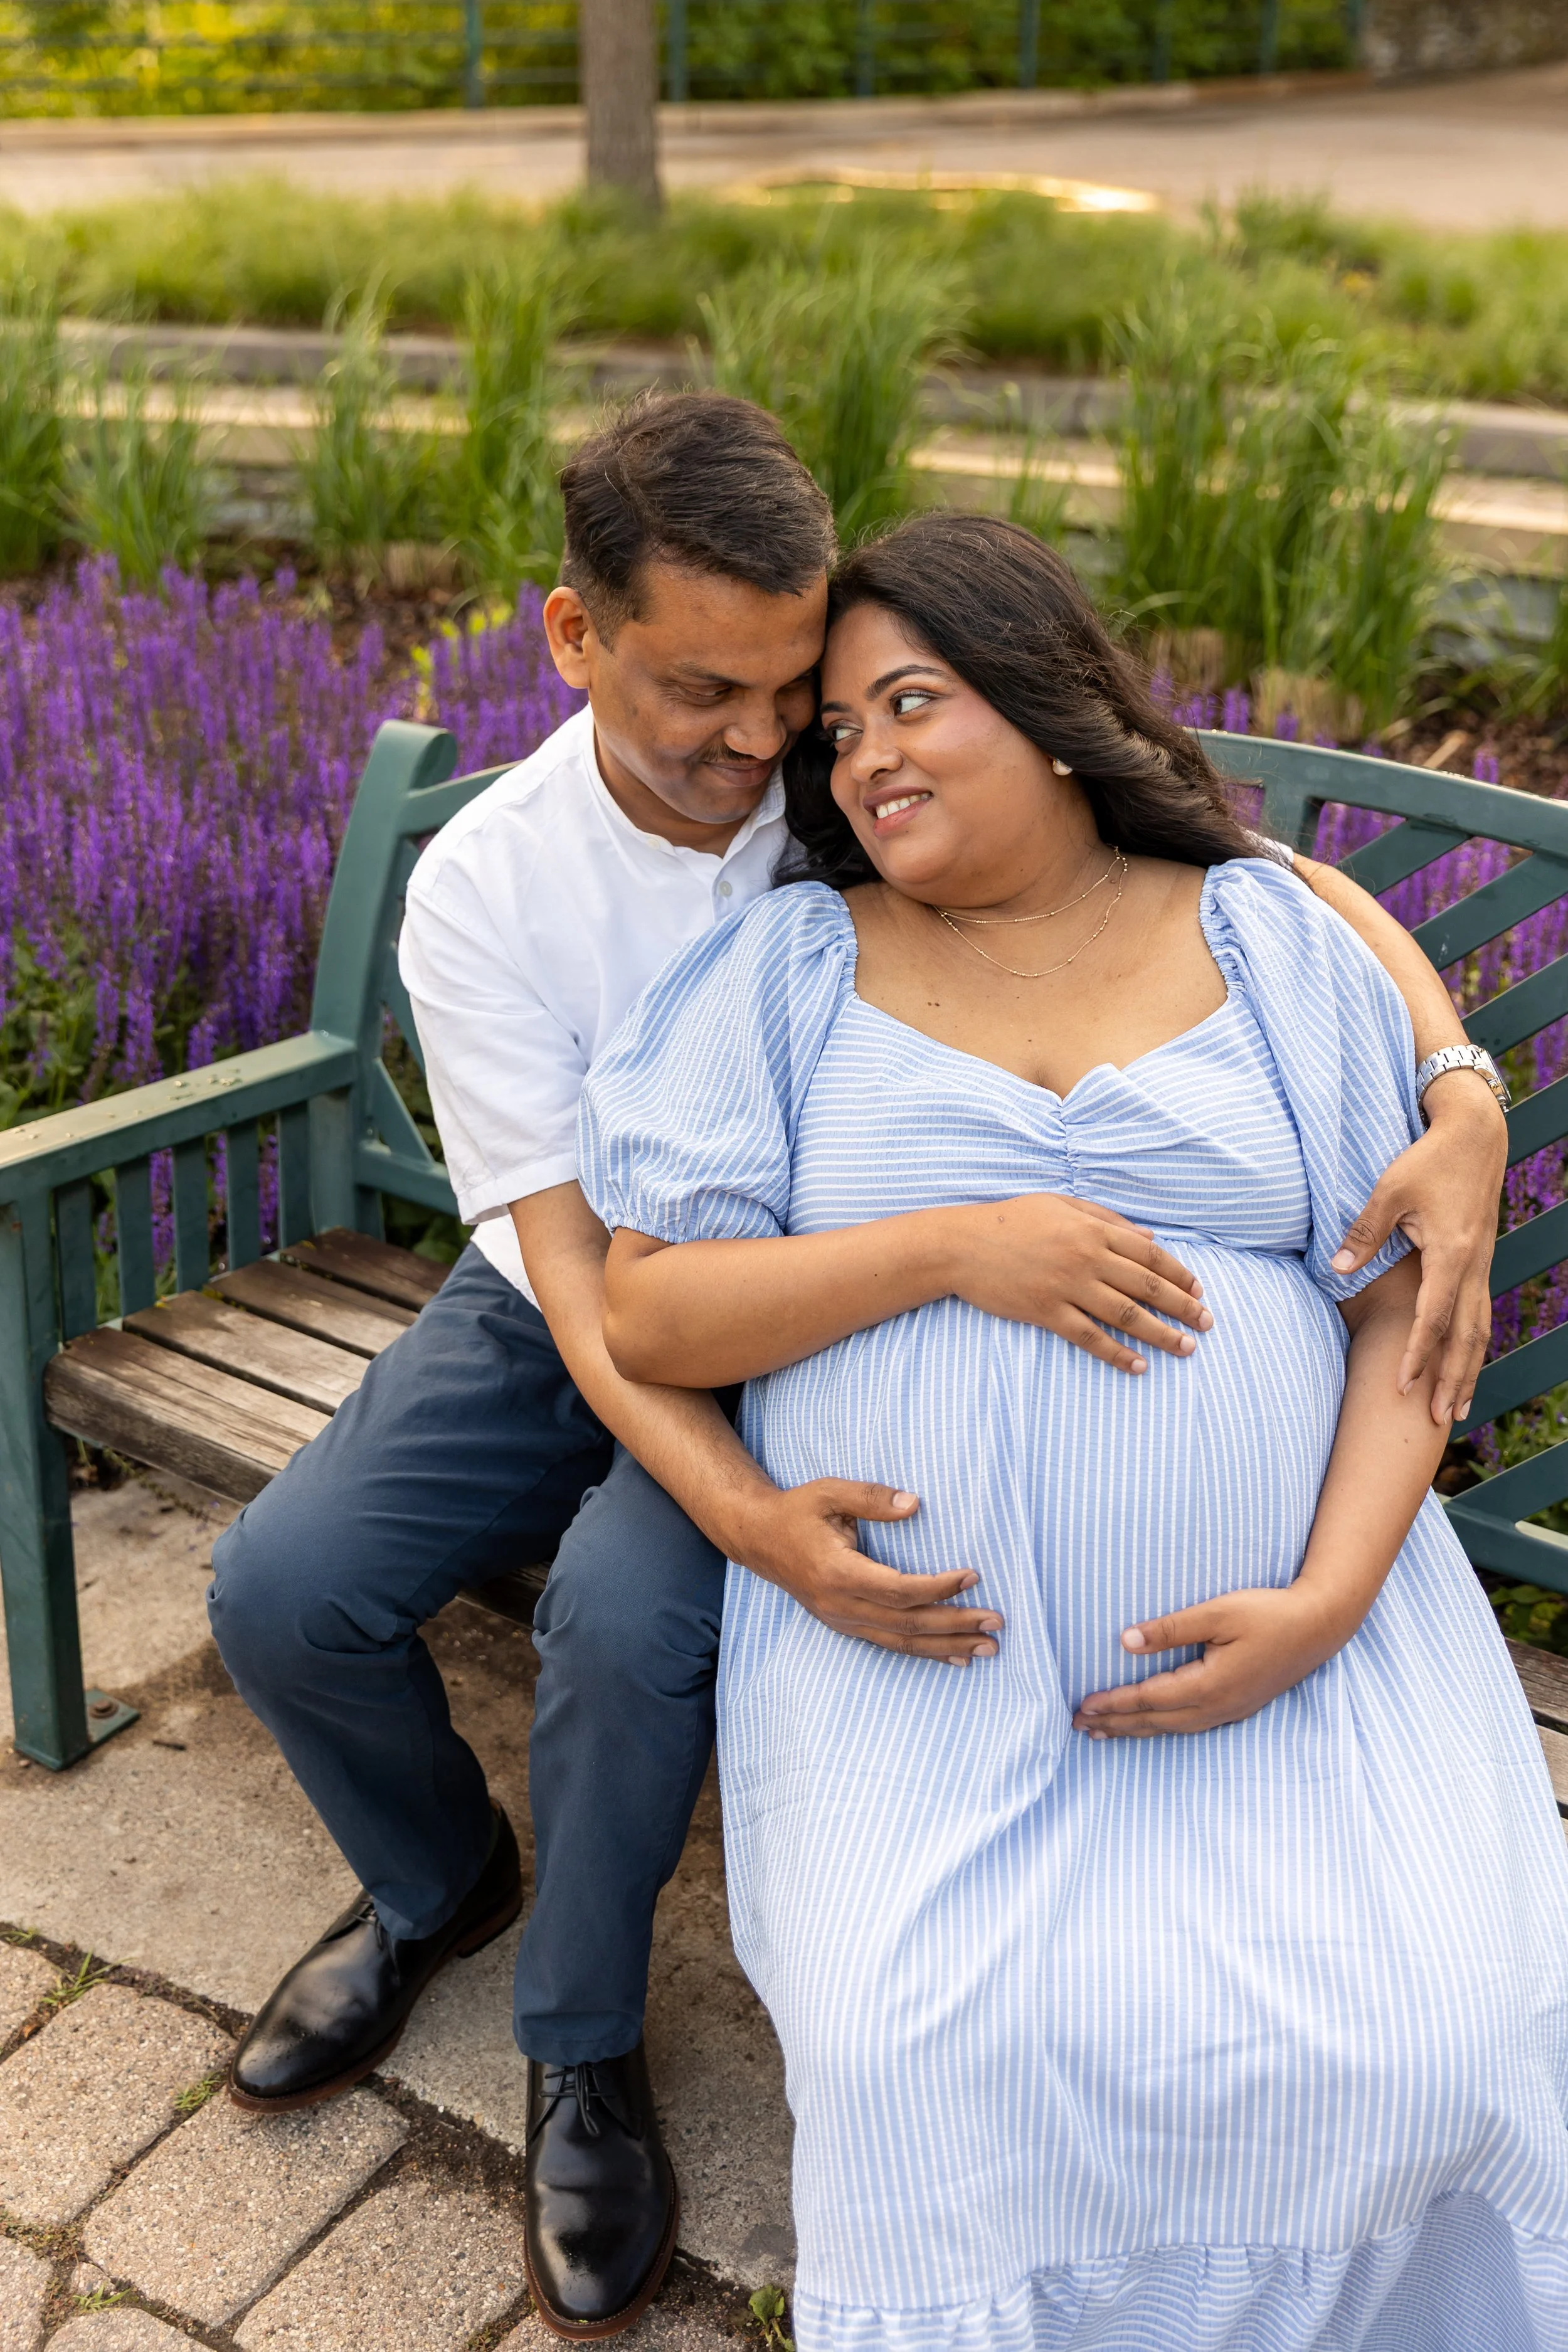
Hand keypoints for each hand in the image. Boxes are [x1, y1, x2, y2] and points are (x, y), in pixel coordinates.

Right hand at [730, 1480, 1003, 1665]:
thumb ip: (871, 1498)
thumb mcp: (829, 1492)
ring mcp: (842, 1620)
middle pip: (908, 1624)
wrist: (759, 1539)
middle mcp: (841, 1605)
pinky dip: (924, 1652)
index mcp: (839, 1573)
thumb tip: (914, 1504)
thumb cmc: (797, 1511)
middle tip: (996, 1623)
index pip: (899, 1590)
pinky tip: (954, 1658)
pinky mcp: (845, 1625)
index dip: (938, 1587)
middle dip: (955, 1625)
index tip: (973, 1575)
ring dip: (947, 1646)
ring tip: (988, 1648)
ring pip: (902, 1642)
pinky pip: (890, 1644)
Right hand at [944, 1194, 1212, 1373]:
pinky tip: (1139, 1366)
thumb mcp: (1061, 1206)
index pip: (1149, 1254)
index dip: (1179, 1274)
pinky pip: (1089, 1337)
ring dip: (1161, 1333)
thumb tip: (1150, 1238)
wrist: (961, 1245)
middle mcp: (1085, 1258)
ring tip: (1186, 1348)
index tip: (1200, 1291)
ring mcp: (1066, 1287)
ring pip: (1126, 1314)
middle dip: (1182, 1306)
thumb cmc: (1011, 1221)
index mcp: (1092, 1229)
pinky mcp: (1046, 1312)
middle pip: (1146, 1285)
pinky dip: (1117, 1353)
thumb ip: (1107, 1219)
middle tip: (1207, 1324)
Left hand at [1072, 1583, 1349, 1736]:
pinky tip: (1151, 1726)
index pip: (1148, 1699)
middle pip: (1155, 1722)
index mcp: (1208, 1685)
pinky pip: (1189, 1725)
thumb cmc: (1268, 1613)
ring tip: (1104, 1733)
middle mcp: (1217, 1706)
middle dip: (1116, 1724)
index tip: (1082, 1706)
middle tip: (1077, 1726)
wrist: (1319, 1626)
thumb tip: (1125, 1642)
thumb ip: (1170, 1629)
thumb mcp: (1217, 1612)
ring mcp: (1229, 1710)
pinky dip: (1161, 1727)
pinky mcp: (1238, 1706)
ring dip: (1135, 1729)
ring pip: (1172, 1728)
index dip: (1113, 1703)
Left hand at [1328, 1074, 1504, 1423]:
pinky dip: (1473, 1344)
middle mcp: (1473, 1266)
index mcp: (1450, 1254)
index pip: (1434, 1317)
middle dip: (1454, 1379)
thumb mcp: (1390, 1190)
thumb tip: (1337, 1270)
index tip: (1402, 1386)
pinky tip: (1465, 1364)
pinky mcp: (1480, 1260)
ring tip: (1460, 1407)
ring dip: (1469, 1369)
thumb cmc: (1429, 1160)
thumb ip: (1364, 1233)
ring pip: (1480, 1329)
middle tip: (1442, 1419)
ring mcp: (1482, 1265)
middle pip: (1466, 1337)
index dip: (1419, 1355)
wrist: (1476, 1135)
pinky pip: (1480, 1312)